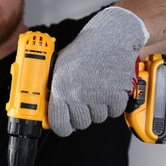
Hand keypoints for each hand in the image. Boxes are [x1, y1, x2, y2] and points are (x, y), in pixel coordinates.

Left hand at [48, 6, 148, 136]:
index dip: (63, 128)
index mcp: (61, 88)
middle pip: (81, 123)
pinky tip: (110, 88)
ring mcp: (97, 96)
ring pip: (98, 118)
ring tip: (98, 89)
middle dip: (84, 115)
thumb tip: (50, 109)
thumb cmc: (84, 51)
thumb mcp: (60, 67)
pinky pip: (114, 112)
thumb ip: (55, 89)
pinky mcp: (115, 95)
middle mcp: (77, 94)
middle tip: (86, 101)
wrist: (111, 37)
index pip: (59, 124)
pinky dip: (114, 104)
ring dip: (99, 108)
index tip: (67, 126)